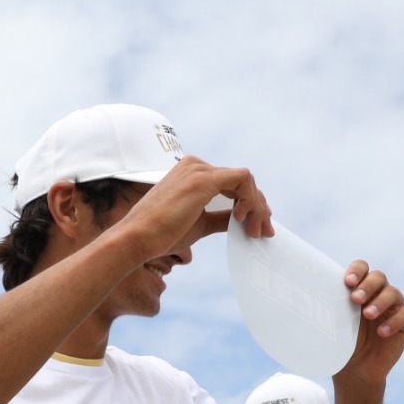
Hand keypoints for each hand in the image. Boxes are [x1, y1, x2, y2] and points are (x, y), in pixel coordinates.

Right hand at [107, 155, 272, 263]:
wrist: (138, 238)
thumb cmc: (162, 234)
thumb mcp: (199, 223)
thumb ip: (219, 217)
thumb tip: (239, 219)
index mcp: (191, 173)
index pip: (231, 183)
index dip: (250, 203)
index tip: (257, 225)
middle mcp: (195, 166)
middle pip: (241, 180)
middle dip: (258, 206)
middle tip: (265, 231)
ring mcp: (199, 170)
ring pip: (245, 179)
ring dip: (257, 206)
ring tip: (256, 230)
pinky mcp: (203, 179)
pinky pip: (242, 180)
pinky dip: (250, 199)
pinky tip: (242, 218)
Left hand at [334, 261, 403, 385]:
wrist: (356, 370)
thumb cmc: (342, 343)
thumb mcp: (332, 324)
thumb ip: (329, 308)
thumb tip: (307, 297)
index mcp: (359, 288)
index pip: (362, 268)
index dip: (357, 270)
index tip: (348, 281)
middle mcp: (377, 293)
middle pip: (379, 277)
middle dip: (368, 285)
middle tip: (356, 299)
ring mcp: (392, 307)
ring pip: (393, 293)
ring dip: (380, 302)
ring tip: (368, 315)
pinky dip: (395, 321)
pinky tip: (381, 332)